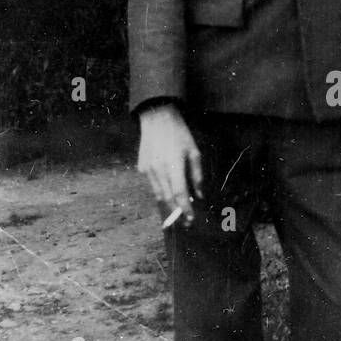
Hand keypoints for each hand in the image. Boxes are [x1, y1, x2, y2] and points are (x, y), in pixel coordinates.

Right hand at [137, 104, 203, 224]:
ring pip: (158, 194)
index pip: (180, 194)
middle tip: (185, 221)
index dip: (185, 209)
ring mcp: (148, 170)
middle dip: (176, 212)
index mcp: (174, 165)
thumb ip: (197, 176)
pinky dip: (161, 191)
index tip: (191, 220)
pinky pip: (152, 185)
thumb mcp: (194, 152)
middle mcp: (158, 170)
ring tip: (178, 210)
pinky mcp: (141, 168)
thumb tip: (199, 195)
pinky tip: (168, 191)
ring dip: (168, 204)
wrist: (156, 118)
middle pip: (167, 199)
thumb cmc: (179, 134)